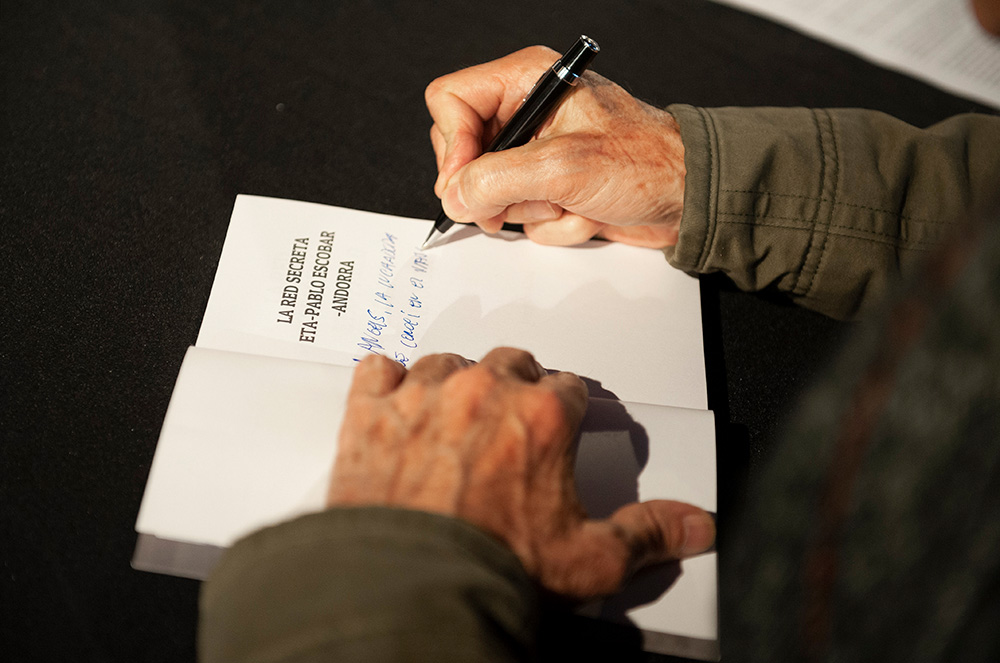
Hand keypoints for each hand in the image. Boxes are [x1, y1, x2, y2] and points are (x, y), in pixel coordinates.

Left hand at [328, 348, 714, 598]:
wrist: (408, 589)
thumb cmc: (492, 570)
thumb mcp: (590, 561)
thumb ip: (648, 534)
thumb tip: (694, 527)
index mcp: (541, 415)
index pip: (567, 387)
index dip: (564, 410)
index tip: (556, 429)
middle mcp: (482, 390)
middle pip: (509, 363)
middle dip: (514, 388)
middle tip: (508, 429)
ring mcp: (422, 395)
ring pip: (445, 364)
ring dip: (453, 385)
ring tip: (452, 424)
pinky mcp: (370, 411)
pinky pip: (378, 370)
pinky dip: (386, 385)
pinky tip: (394, 410)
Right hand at [425, 46, 685, 247]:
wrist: (689, 199)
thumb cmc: (649, 163)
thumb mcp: (565, 167)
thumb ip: (499, 179)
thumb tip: (456, 196)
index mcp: (529, 81)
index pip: (451, 101)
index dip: (452, 145)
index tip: (465, 183)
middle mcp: (528, 113)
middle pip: (465, 153)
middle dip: (497, 189)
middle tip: (531, 196)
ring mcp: (536, 154)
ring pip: (492, 193)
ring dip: (533, 210)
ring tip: (571, 201)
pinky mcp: (548, 188)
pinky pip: (521, 215)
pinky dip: (552, 224)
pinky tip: (584, 212)